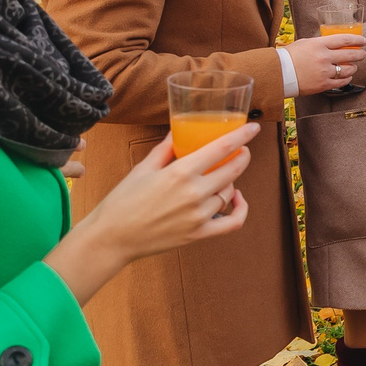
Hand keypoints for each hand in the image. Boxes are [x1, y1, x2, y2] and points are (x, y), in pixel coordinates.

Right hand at [46, 125, 254, 302]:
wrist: (111, 238)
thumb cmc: (123, 201)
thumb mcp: (143, 168)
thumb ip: (165, 149)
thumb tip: (177, 131)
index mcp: (180, 173)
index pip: (221, 148)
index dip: (242, 136)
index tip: (254, 128)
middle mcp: (194, 193)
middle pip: (233, 169)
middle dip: (242, 156)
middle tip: (241, 150)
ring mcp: (199, 215)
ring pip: (230, 193)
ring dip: (230, 182)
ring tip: (221, 176)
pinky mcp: (199, 234)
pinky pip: (232, 222)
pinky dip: (241, 209)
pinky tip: (237, 199)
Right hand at [285, 31, 365, 95]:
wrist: (279, 73)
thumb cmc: (290, 56)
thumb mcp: (305, 43)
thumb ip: (320, 43)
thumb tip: (332, 43)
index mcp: (319, 45)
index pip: (345, 40)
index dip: (358, 40)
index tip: (364, 41)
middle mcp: (324, 58)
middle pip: (350, 55)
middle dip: (360, 54)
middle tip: (362, 53)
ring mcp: (324, 72)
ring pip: (348, 69)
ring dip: (354, 67)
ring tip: (353, 66)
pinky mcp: (323, 84)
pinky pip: (342, 82)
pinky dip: (347, 79)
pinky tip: (347, 76)